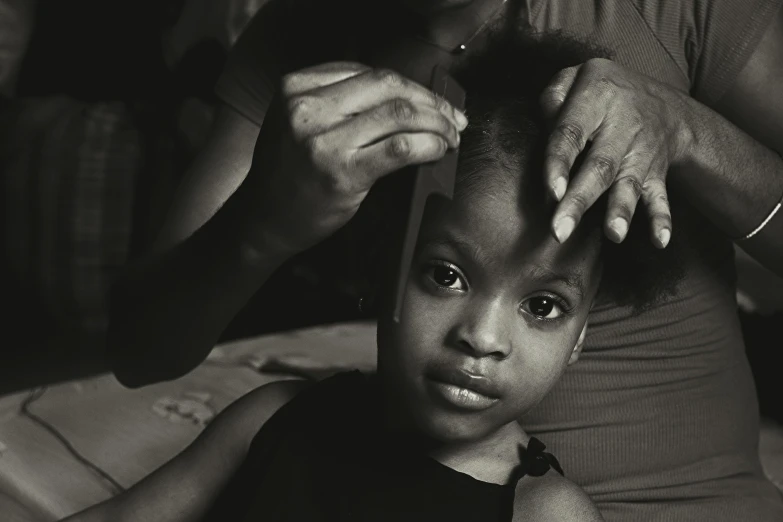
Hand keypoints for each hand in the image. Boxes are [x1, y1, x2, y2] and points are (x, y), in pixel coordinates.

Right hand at [247, 62, 467, 252]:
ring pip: (400, 114)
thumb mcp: (299, 123)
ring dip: (437, 123)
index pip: (369, 73)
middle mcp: (306, 108)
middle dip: (431, 100)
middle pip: (388, 86)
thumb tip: (407, 98)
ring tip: (452, 135)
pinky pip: (400, 147)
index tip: (433, 99)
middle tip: (454, 117)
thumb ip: (338, 103)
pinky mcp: (341, 172)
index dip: (411, 85)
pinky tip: (439, 150)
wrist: (263, 219)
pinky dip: (429, 145)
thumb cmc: (289, 174)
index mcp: (296, 87)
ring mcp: (322, 140)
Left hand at [540, 58, 692, 247]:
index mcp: (596, 98)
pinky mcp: (656, 171)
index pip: (571, 133)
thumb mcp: (576, 78)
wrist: (662, 102)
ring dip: (621, 210)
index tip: (551, 193)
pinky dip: (662, 218)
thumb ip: (552, 97)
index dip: (560, 163)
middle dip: (580, 201)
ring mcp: (642, 150)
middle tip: (560, 232)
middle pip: (599, 166)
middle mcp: (622, 125)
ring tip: (614, 235)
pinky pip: (661, 195)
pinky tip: (660, 240)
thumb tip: (545, 125)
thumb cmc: (600, 95)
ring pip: (629, 183)